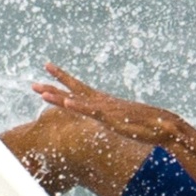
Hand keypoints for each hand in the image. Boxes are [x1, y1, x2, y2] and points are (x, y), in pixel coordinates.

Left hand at [30, 64, 185, 147]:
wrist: (163, 125)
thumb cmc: (145, 124)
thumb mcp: (123, 121)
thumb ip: (113, 118)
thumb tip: (107, 120)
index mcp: (103, 101)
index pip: (78, 89)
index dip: (61, 81)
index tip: (48, 70)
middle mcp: (101, 101)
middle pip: (72, 90)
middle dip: (53, 85)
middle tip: (32, 83)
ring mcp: (105, 107)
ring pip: (77, 100)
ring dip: (58, 96)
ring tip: (40, 92)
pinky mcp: (111, 117)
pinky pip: (91, 111)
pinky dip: (78, 107)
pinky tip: (66, 104)